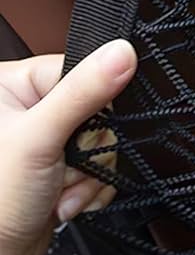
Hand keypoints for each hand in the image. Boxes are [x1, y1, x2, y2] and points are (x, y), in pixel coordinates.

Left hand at [0, 40, 136, 254]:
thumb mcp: (41, 137)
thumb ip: (84, 92)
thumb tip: (122, 52)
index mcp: (10, 85)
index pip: (79, 72)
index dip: (95, 103)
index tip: (87, 129)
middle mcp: (25, 109)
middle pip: (96, 113)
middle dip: (90, 152)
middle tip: (66, 168)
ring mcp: (42, 141)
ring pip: (100, 145)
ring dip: (89, 176)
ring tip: (60, 193)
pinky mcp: (57, 168)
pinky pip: (97, 168)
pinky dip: (89, 189)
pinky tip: (65, 201)